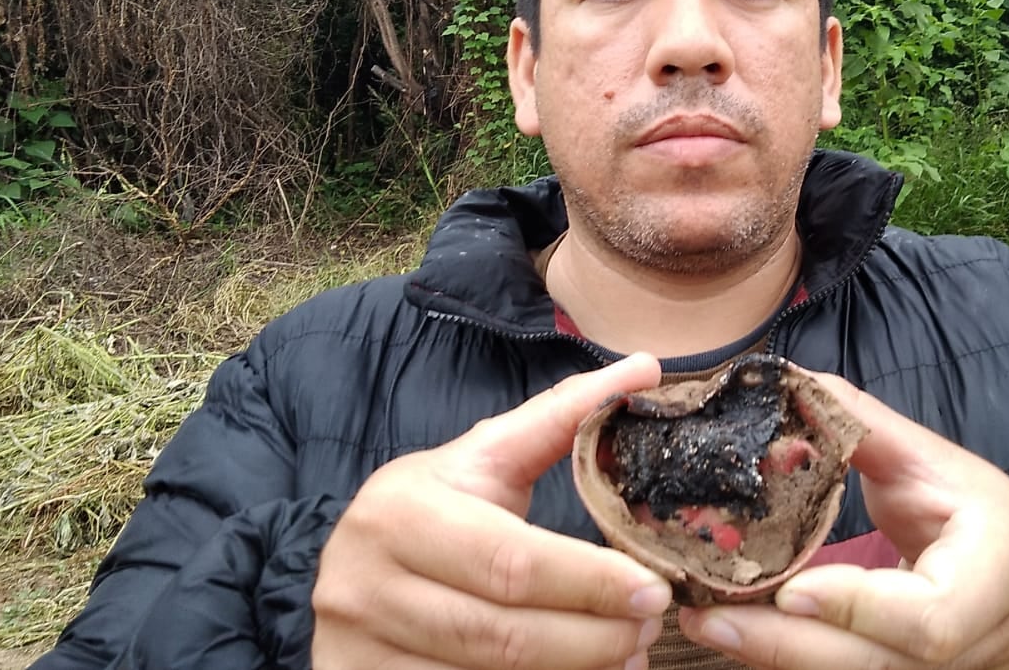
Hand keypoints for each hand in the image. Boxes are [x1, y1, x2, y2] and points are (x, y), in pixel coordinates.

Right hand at [312, 353, 672, 669]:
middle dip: (591, 636)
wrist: (353, 570)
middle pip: (503, 632)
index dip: (590, 582)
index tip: (656, 588)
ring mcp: (359, 648)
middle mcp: (366, 585)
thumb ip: (562, 416)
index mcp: (400, 513)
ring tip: (627, 655)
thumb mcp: (486, 458)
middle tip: (649, 628)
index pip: (511, 560)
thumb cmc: (437, 509)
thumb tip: (647, 368)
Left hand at [677, 373, 1008, 669]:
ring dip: (779, 660)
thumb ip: (860, 427)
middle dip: (789, 645)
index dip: (858, 607)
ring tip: (709, 627)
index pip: (931, 617)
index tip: (787, 592)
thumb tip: (786, 384)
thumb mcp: (931, 459)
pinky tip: (744, 642)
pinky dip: (795, 663)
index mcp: (999, 576)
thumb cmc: (978, 511)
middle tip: (708, 620)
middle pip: (882, 666)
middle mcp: (985, 647)